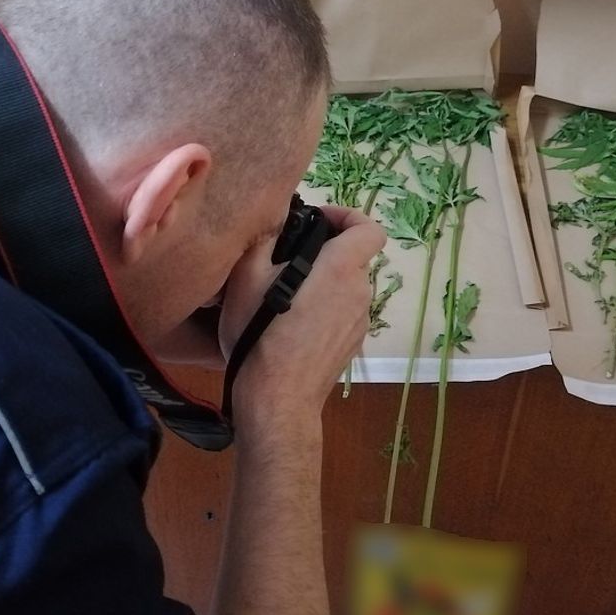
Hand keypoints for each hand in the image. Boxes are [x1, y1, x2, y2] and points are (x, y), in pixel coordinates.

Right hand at [218, 206, 385, 434]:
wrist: (277, 397)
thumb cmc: (260, 332)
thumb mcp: (246, 276)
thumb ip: (268, 240)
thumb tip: (279, 224)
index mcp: (341, 268)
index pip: (369, 228)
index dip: (348, 216)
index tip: (319, 221)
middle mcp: (359, 291)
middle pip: (354, 257)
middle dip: (326, 252)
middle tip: (287, 259)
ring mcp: (360, 321)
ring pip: (347, 286)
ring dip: (323, 282)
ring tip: (285, 294)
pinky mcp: (353, 344)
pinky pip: (343, 312)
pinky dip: (325, 308)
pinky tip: (293, 324)